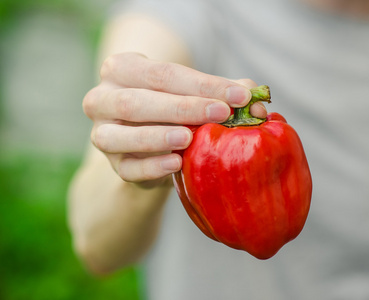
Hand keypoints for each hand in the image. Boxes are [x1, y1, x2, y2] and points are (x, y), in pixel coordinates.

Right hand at [83, 52, 265, 187]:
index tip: (239, 95)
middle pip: (138, 101)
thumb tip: (255, 98)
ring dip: (157, 136)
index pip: (164, 74)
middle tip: (222, 114)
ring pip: (120, 135)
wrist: (150, 145)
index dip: (204, 84)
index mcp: (122, 70)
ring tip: (189, 138)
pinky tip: (175, 164)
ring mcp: (102, 133)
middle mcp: (102, 98)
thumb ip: (221, 92)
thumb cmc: (174, 111)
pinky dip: (151, 167)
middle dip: (183, 107)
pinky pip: (127, 168)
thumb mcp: (192, 96)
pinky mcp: (111, 164)